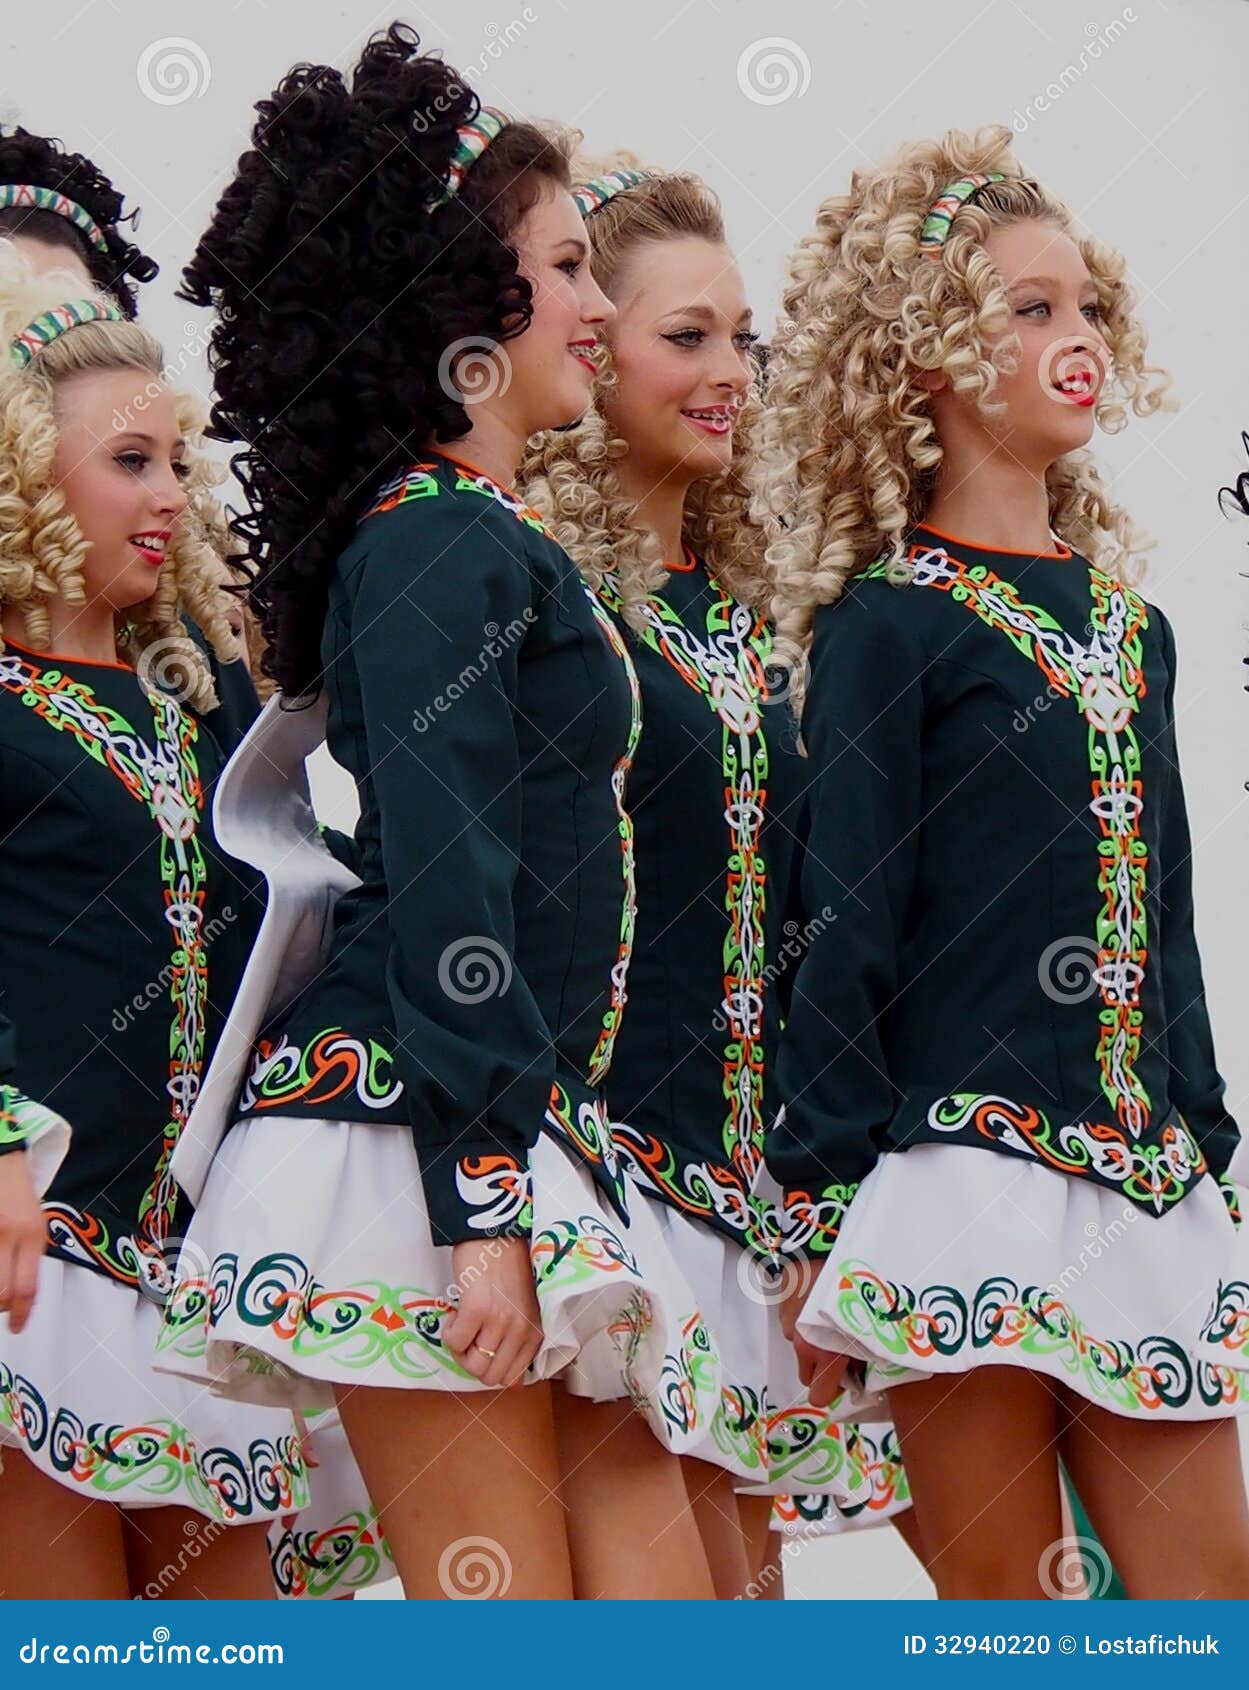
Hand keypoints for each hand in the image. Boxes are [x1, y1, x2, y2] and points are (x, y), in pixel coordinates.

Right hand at [0, 1152, 44, 1333]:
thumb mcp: (36, 1224)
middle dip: (0, 1307)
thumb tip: (23, 1294)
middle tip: (2, 1309)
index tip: (17, 1327)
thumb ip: (31, 1256)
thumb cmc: (19, 1194)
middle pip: (1, 1292)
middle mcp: (9, 1234)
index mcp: (33, 1234)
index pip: (27, 1287)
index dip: (20, 1314)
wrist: (1, 1161)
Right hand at [444, 1235, 540, 1387]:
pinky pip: (455, 1343)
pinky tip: (456, 1310)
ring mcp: (501, 1321)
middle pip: (490, 1377)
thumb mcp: (521, 1307)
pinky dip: (449, 1332)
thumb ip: (517, 1339)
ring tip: (463, 1321)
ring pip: (472, 1365)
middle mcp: (521, 1330)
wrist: (494, 1231)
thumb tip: (507, 1382)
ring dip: (459, 1348)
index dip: (488, 1366)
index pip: (511, 1379)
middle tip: (468, 1334)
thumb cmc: (506, 1267)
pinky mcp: (478, 1310)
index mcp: (535, 1332)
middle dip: (472, 1362)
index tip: (482, 1342)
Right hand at [778, 1256, 851, 1408]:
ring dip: (812, 1341)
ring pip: (799, 1346)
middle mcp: (802, 1344)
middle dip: (821, 1369)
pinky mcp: (782, 1303)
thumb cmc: (856, 1290)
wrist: (826, 1245)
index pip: (818, 1397)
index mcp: (824, 1354)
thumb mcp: (869, 1328)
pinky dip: (803, 1319)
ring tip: (829, 1319)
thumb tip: (862, 1373)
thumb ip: (864, 1357)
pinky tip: (817, 1302)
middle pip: (806, 1375)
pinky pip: (792, 1321)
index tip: (846, 1379)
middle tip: (839, 1351)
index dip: (833, 1392)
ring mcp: (788, 1322)